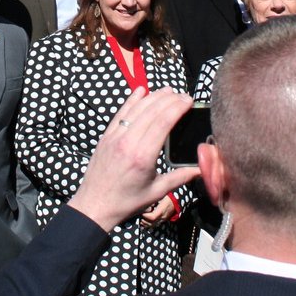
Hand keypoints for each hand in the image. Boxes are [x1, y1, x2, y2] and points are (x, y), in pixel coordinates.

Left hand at [68, 89, 199, 232]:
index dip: (177, 107)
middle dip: (169, 99)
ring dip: (153, 96)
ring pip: (136, 108)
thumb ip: (179, 177)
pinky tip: (140, 91)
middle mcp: (128, 142)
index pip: (163, 122)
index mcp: (143, 156)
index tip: (188, 100)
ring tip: (167, 90)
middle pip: (151, 111)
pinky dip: (131, 100)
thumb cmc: (126, 201)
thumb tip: (201, 169)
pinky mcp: (106, 136)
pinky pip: (121, 113)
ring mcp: (115, 137)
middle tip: (183, 95)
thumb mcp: (156, 192)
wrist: (94, 205)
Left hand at [139, 195, 174, 227]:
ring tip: (141, 220)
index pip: (152, 217)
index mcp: (161, 210)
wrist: (175, 203)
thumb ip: (153, 200)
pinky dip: (149, 225)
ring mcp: (162, 220)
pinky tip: (144, 222)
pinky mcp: (162, 221)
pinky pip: (155, 225)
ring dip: (146, 224)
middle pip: (151, 223)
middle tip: (140, 216)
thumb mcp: (161, 197)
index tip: (142, 212)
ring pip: (153, 225)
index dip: (146, 216)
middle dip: (144, 221)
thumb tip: (145, 200)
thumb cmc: (167, 198)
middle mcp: (162, 217)